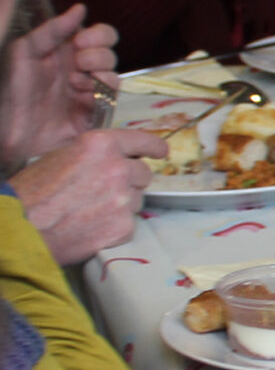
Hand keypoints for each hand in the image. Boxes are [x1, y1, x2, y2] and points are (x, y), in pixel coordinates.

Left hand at [1, 5, 117, 163]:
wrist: (13, 130)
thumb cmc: (16, 90)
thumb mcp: (25, 52)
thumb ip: (52, 29)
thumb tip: (81, 8)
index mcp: (67, 52)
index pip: (100, 35)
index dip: (98, 35)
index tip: (80, 42)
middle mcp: (83, 69)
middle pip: (111, 52)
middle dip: (97, 54)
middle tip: (78, 63)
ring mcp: (91, 91)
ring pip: (114, 73)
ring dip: (98, 73)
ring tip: (74, 83)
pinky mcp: (99, 111)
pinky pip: (114, 96)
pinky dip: (102, 91)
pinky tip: (83, 96)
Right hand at [13, 130, 160, 265]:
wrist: (19, 228)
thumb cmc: (30, 191)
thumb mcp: (60, 156)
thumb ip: (93, 154)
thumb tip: (114, 157)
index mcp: (101, 145)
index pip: (142, 141)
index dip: (154, 147)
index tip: (160, 152)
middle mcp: (118, 169)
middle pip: (143, 174)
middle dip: (130, 181)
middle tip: (104, 190)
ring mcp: (123, 199)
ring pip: (136, 200)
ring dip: (121, 204)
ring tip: (90, 210)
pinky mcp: (123, 227)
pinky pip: (129, 224)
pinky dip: (115, 227)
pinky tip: (91, 227)